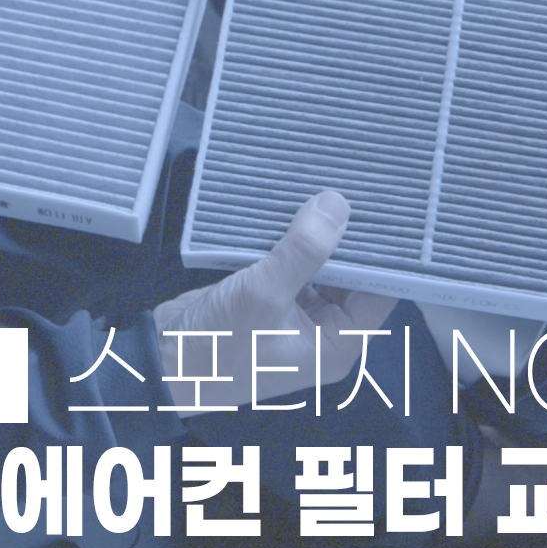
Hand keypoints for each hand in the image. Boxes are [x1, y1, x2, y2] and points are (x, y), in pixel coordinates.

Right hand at [153, 191, 396, 410]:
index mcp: (337, 343)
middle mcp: (323, 329)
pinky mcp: (268, 296)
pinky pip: (290, 262)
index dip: (385, 252)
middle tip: (354, 183)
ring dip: (317, 233)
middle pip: (352, 275)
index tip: (385, 208)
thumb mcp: (263, 295)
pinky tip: (290, 203)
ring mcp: (294, 313)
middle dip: (348, 236)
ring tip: (326, 183)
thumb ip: (303, 252)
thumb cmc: (217, 347)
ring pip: (320, 265)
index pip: (380, 291)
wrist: (160, 364)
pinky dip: (289, 238)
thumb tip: (338, 205)